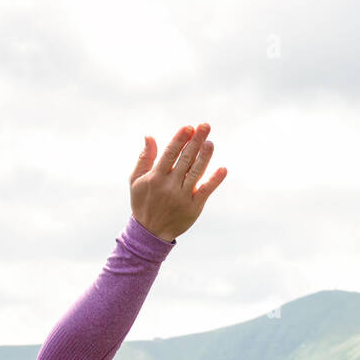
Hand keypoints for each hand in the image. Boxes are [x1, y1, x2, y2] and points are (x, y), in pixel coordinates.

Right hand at [128, 122, 225, 241]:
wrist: (150, 233)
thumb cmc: (143, 203)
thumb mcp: (136, 181)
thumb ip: (144, 158)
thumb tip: (149, 136)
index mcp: (155, 178)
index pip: (170, 153)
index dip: (180, 139)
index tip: (189, 127)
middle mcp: (169, 186)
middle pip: (185, 159)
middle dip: (196, 141)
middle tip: (205, 126)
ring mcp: (182, 197)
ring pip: (196, 172)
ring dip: (204, 156)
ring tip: (210, 143)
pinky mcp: (193, 208)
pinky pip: (205, 191)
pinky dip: (215, 180)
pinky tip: (223, 169)